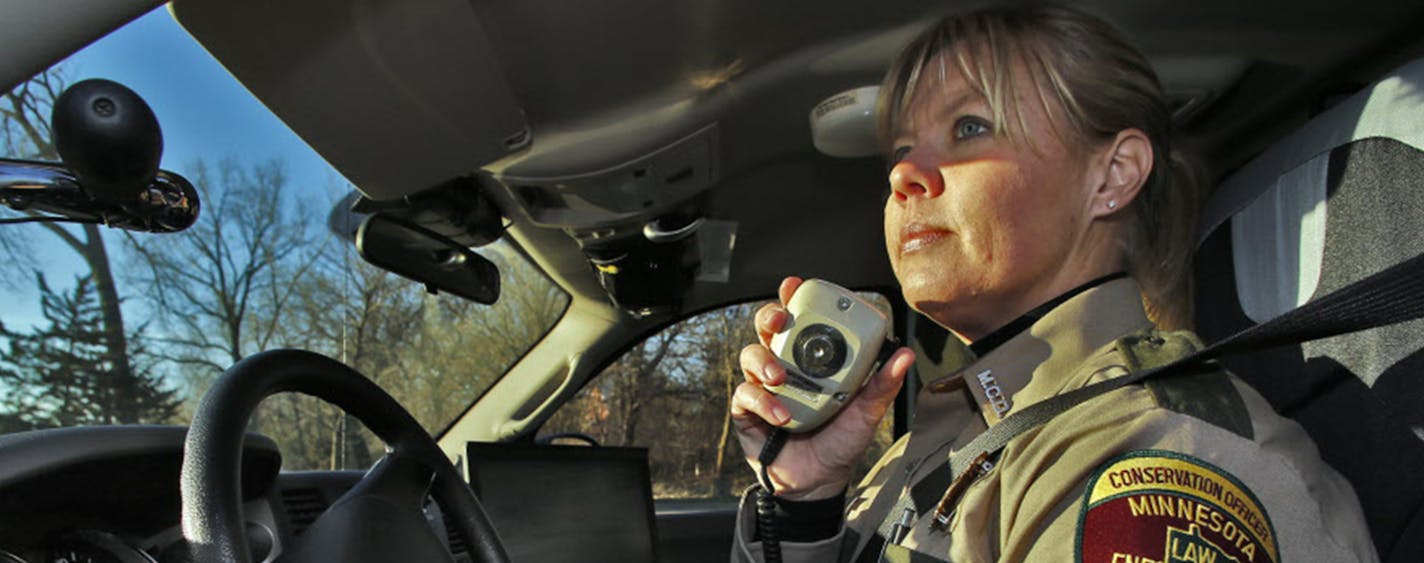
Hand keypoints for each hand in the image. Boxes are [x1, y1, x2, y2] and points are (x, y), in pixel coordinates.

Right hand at [730, 277, 914, 500]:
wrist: (818, 482)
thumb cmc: (841, 442)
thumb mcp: (866, 412)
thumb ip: (882, 384)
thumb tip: (905, 354)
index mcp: (812, 359)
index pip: (801, 319)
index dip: (794, 298)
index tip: (795, 285)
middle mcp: (785, 365)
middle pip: (768, 327)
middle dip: (771, 315)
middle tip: (783, 320)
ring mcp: (764, 386)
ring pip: (751, 354)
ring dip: (765, 361)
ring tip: (781, 379)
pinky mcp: (748, 410)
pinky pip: (745, 394)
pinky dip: (763, 401)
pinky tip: (782, 416)